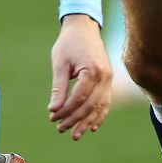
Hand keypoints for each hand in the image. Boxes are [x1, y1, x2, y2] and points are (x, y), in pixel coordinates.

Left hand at [48, 13, 112, 139]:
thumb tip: (53, 109)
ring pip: (100, 107)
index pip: (79, 98)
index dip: (66, 110)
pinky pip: (105, 102)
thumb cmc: (69, 43)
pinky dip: (99, 115)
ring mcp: (109, 79)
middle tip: (59, 129)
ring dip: (87, 122)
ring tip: (75, 135)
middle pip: (90, 106)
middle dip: (74, 119)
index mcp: (92, 71)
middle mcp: (105, 77)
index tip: (52, 117)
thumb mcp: (60, 63)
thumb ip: (58, 87)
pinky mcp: (108, 80)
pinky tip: (91, 127)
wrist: (84, 27)